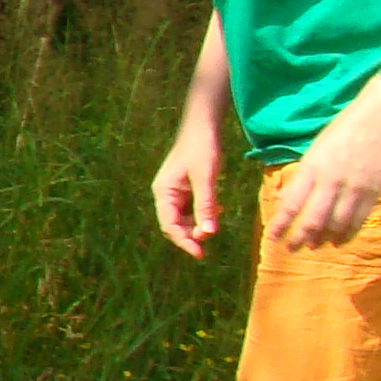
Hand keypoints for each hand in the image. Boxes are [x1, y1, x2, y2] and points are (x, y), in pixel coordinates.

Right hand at [150, 124, 225, 257]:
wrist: (204, 127)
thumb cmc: (202, 149)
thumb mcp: (206, 179)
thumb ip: (205, 206)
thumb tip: (209, 233)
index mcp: (164, 192)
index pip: (169, 225)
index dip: (184, 241)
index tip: (200, 254)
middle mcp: (166, 195)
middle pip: (175, 225)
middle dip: (192, 234)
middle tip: (211, 235)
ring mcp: (176, 192)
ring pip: (185, 219)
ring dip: (199, 224)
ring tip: (216, 220)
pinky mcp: (187, 189)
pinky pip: (192, 209)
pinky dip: (204, 214)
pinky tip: (217, 209)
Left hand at [268, 85, 380, 248]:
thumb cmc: (344, 130)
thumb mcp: (315, 150)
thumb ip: (304, 176)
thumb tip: (290, 202)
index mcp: (312, 168)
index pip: (291, 204)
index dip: (281, 225)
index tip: (272, 238)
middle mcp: (331, 181)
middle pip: (312, 220)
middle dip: (300, 239)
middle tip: (292, 249)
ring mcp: (354, 188)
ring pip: (336, 225)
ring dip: (323, 239)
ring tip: (315, 246)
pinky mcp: (373, 192)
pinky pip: (358, 220)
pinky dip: (346, 234)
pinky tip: (339, 240)